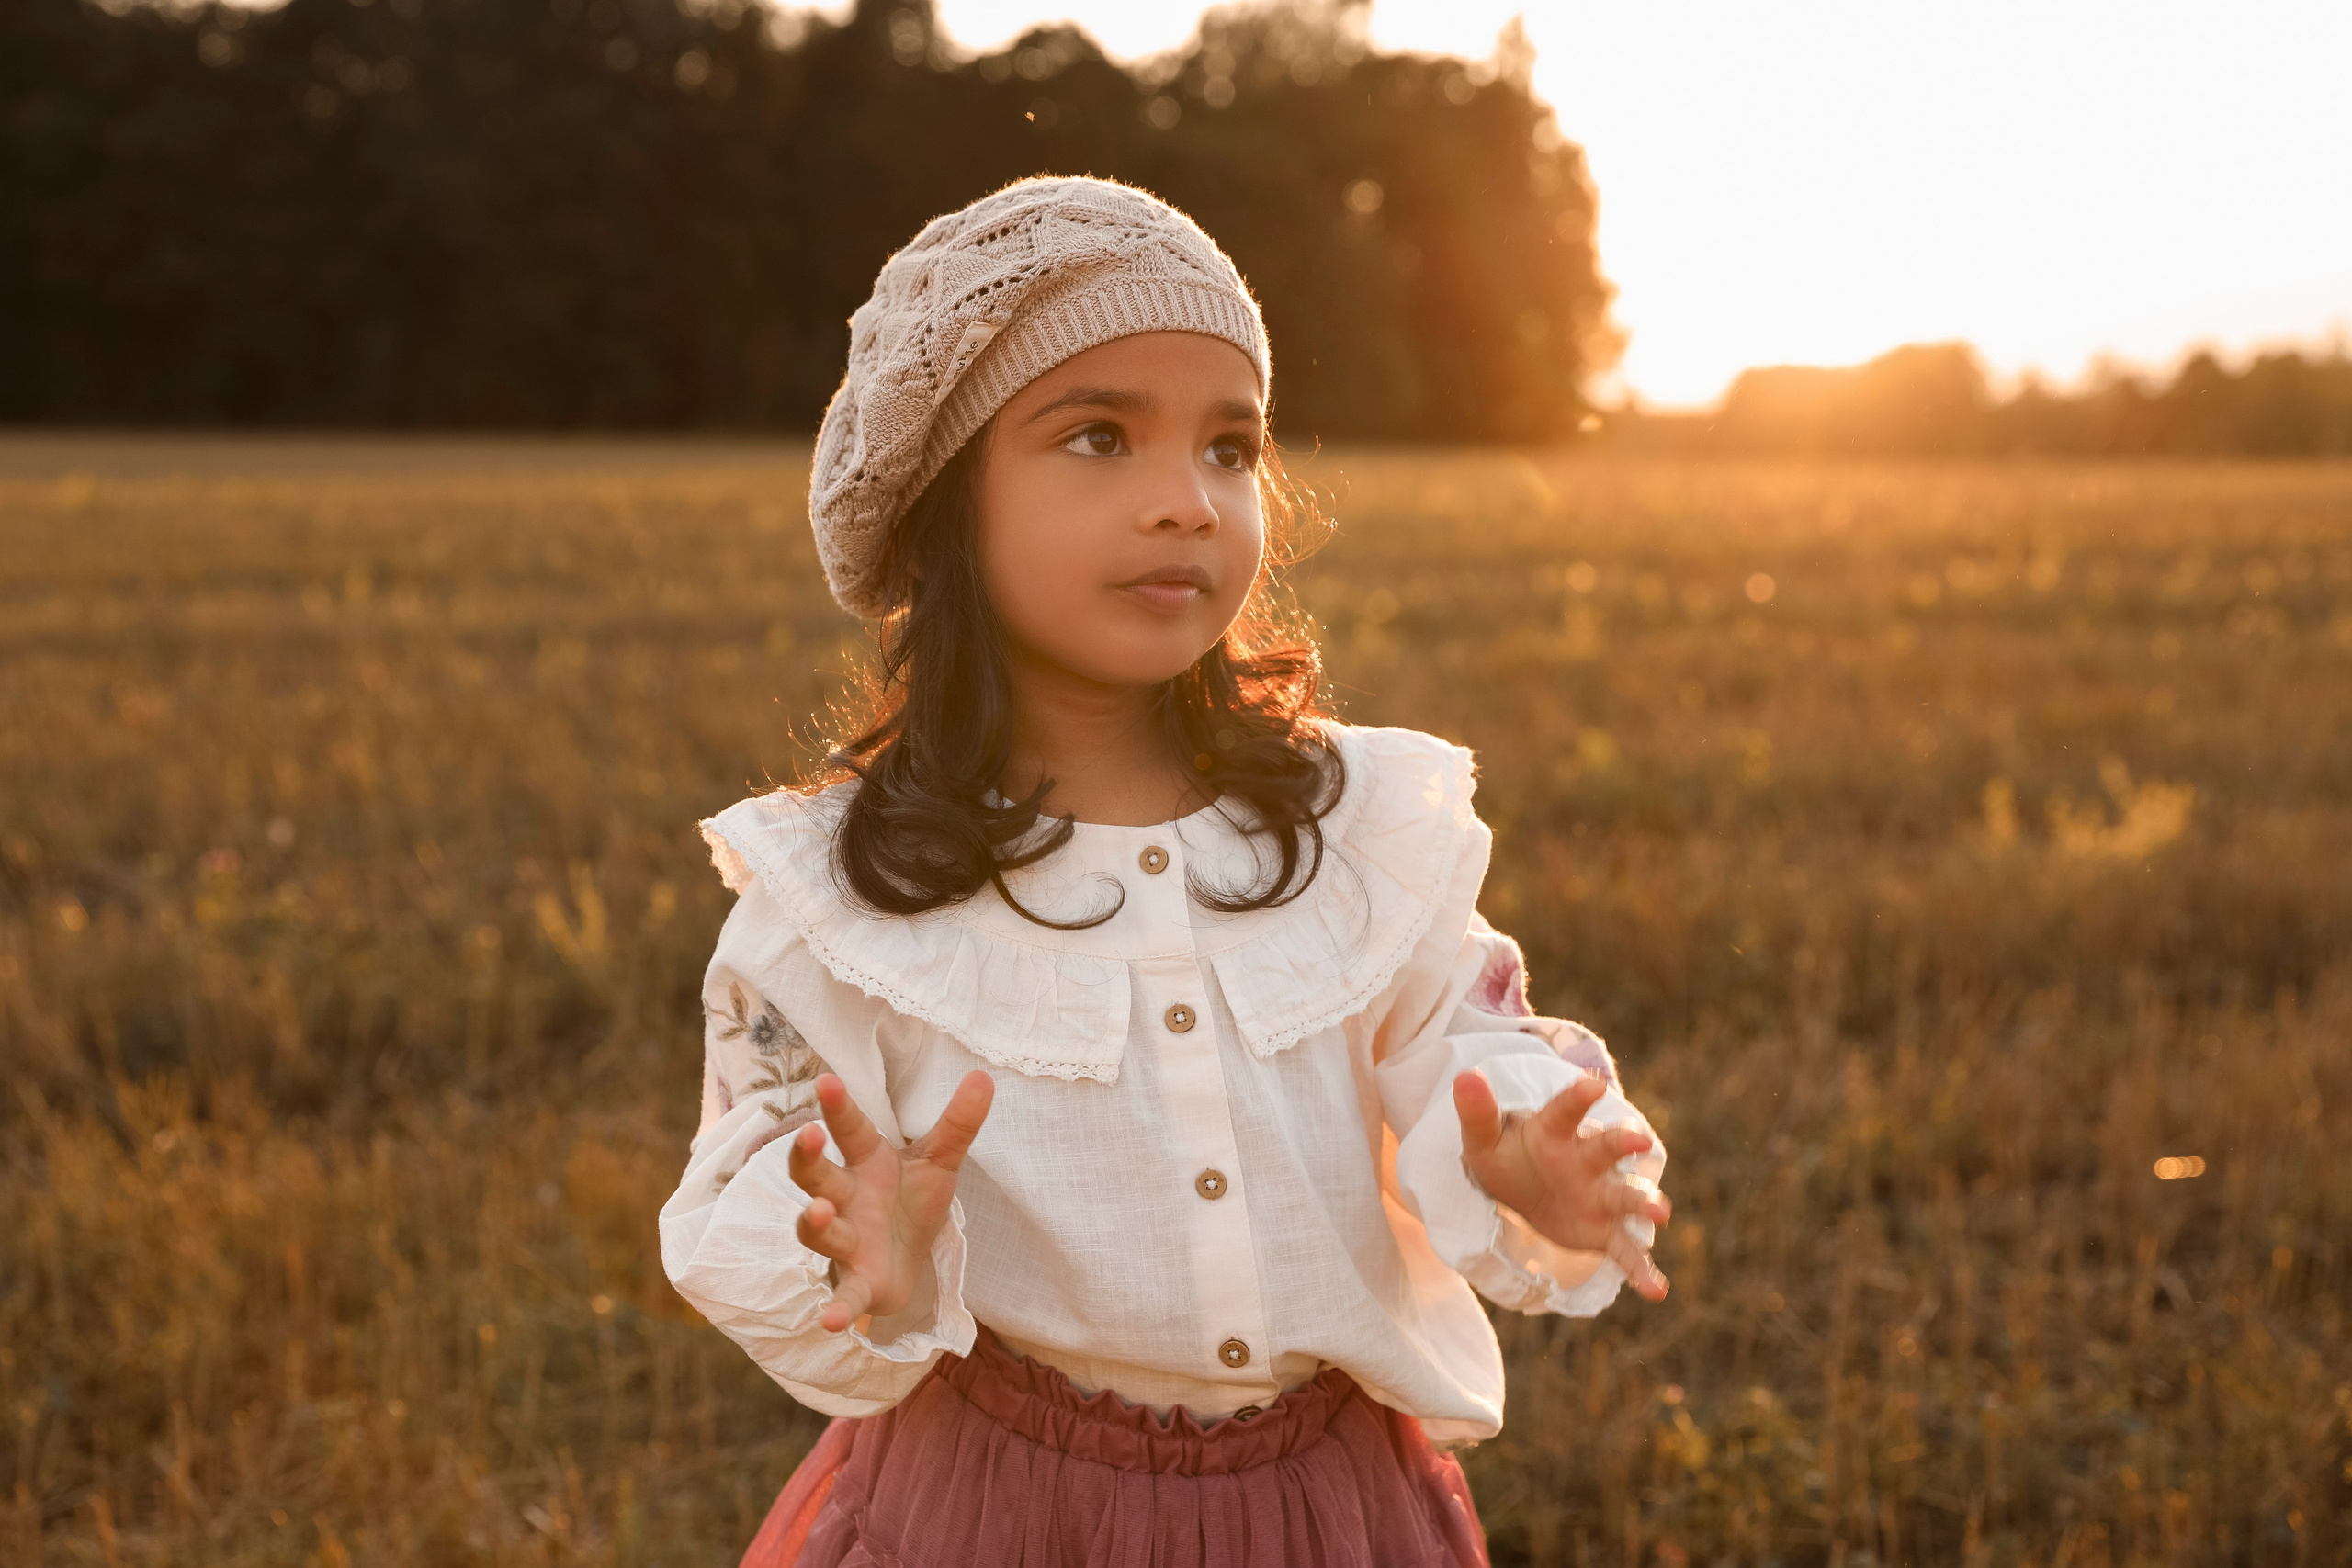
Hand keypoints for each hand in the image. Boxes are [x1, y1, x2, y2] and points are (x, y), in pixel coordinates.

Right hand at [788, 1069, 993, 1333]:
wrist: (910, 1263)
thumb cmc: (911, 1202)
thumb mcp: (939, 1162)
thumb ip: (958, 1124)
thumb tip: (984, 1077)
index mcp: (866, 1163)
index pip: (850, 1130)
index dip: (838, 1106)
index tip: (827, 1079)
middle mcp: (846, 1199)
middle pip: (816, 1176)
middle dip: (807, 1157)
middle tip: (809, 1135)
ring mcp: (847, 1242)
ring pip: (819, 1231)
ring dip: (814, 1222)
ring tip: (818, 1211)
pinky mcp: (859, 1283)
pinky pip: (844, 1295)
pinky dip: (839, 1307)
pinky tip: (832, 1321)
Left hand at [1453, 1068, 1671, 1300]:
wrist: (1520, 1188)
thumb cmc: (1506, 1155)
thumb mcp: (1484, 1138)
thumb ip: (1478, 1112)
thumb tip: (1465, 1076)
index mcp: (1554, 1132)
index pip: (1564, 1111)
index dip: (1577, 1098)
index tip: (1593, 1086)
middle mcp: (1584, 1159)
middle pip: (1607, 1148)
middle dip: (1624, 1144)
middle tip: (1641, 1141)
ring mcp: (1598, 1194)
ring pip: (1625, 1195)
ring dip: (1644, 1201)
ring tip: (1661, 1213)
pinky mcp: (1602, 1229)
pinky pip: (1624, 1249)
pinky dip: (1641, 1269)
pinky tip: (1656, 1290)